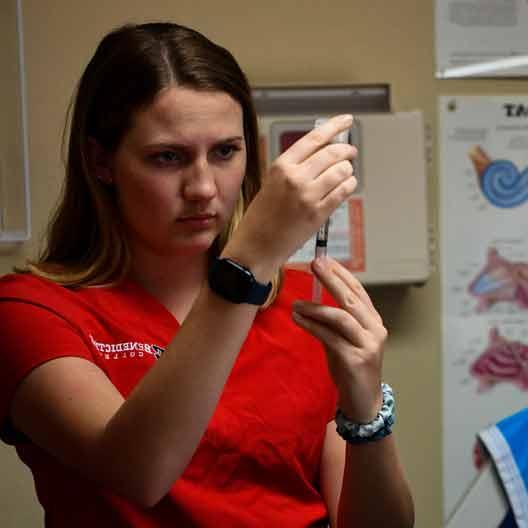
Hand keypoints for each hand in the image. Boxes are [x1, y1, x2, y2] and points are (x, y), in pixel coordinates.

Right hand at [224, 115, 357, 279]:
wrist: (256, 246)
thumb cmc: (261, 218)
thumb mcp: (271, 183)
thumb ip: (294, 168)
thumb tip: (321, 155)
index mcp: (281, 166)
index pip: (314, 138)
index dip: (334, 126)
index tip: (346, 121)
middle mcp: (295, 177)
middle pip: (332, 153)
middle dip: (346, 150)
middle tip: (350, 151)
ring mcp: (308, 195)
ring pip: (341, 171)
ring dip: (347, 170)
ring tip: (345, 173)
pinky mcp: (318, 213)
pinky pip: (343, 191)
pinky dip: (349, 185)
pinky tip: (346, 186)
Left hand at [292, 256, 386, 422]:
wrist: (363, 402)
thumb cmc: (351, 368)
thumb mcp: (345, 340)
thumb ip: (336, 322)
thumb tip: (312, 301)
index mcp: (374, 322)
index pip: (359, 292)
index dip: (342, 275)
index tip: (326, 260)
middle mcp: (375, 330)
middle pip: (351, 299)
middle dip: (331, 280)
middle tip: (314, 264)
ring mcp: (368, 345)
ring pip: (340, 317)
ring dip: (316, 307)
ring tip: (296, 303)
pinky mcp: (355, 359)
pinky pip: (330, 337)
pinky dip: (312, 325)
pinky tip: (298, 318)